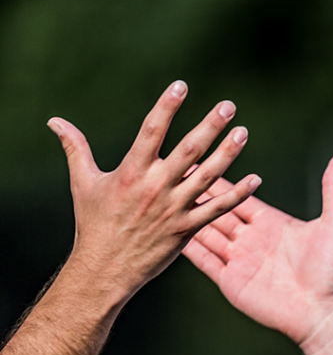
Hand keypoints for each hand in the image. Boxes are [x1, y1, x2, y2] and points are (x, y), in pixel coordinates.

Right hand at [48, 81, 259, 303]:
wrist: (103, 269)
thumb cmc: (94, 224)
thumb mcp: (83, 183)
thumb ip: (76, 148)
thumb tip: (54, 121)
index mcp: (131, 172)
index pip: (151, 131)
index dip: (167, 107)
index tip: (181, 85)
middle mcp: (155, 188)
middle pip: (188, 151)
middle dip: (210, 126)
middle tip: (228, 106)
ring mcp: (174, 209)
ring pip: (208, 177)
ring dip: (228, 154)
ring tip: (243, 132)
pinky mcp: (187, 230)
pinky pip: (217, 210)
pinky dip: (237, 195)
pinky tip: (255, 180)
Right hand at [183, 150, 332, 345]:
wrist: (322, 313)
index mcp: (272, 222)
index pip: (238, 195)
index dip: (219, 178)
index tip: (199, 159)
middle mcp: (252, 238)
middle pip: (217, 210)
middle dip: (195, 193)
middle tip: (170, 173)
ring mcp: (239, 260)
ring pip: (205, 232)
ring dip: (185, 217)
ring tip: (159, 200)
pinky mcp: (230, 281)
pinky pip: (203, 260)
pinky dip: (186, 247)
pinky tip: (166, 233)